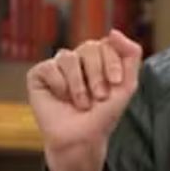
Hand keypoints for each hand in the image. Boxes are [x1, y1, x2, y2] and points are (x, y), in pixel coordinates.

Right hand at [26, 30, 142, 156]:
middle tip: (99, 96)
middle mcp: (77, 59)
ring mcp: (57, 66)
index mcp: (97, 59)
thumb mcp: (127, 85)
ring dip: (79, 85)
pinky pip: (49, 67)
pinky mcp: (38, 75)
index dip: (112, 62)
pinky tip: (60, 99)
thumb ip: (131, 54)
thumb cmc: (103, 115)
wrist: (82, 139)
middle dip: (97, 74)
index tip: (115, 83)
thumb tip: (112, 31)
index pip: (106, 44)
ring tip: (81, 103)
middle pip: (89, 46)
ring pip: (68, 57)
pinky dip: (60, 86)